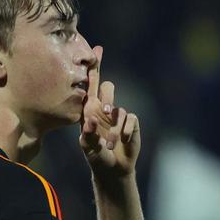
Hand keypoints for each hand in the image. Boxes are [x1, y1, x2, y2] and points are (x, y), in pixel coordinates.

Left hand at [80, 46, 141, 177]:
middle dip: (106, 97)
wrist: (113, 169)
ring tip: (110, 143)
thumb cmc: (96, 157)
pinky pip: (130, 119)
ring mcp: (118, 116)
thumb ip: (88, 134)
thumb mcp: (88, 148)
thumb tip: (91, 120)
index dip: (94, 67)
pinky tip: (123, 142)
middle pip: (107, 87)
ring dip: (114, 128)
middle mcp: (104, 109)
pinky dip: (126, 131)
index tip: (96, 50)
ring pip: (118, 108)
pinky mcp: (131, 123)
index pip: (91, 85)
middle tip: (105, 112)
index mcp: (90, 110)